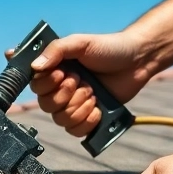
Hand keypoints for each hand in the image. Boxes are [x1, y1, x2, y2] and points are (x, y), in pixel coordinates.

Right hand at [6, 31, 154, 136]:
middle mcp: (60, 88)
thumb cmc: (109, 47)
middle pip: (46, 105)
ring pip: (61, 119)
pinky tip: (97, 109)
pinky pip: (75, 131)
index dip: (47, 84)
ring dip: (79, 107)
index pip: (35, 86)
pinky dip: (86, 121)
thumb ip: (56, 50)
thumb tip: (35, 66)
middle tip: (83, 81)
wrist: (137, 60)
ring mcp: (73, 104)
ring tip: (93, 93)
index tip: (62, 73)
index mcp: (54, 70)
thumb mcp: (80, 42)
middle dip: (66, 95)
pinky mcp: (87, 117)